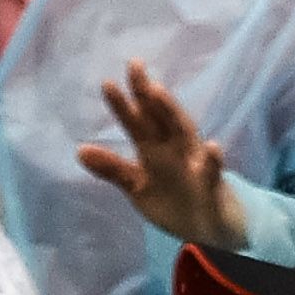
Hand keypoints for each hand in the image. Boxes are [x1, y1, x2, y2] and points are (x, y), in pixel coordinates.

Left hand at [78, 63, 241, 249]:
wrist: (210, 228)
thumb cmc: (173, 199)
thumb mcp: (137, 185)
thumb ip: (112, 168)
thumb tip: (79, 150)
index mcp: (157, 149)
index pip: (139, 122)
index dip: (124, 103)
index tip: (107, 82)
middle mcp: (177, 150)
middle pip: (161, 118)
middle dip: (147, 94)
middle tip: (134, 67)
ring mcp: (196, 166)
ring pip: (185, 136)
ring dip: (173, 114)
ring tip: (158, 92)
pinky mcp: (213, 187)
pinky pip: (214, 173)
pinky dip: (213, 160)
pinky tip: (212, 146)